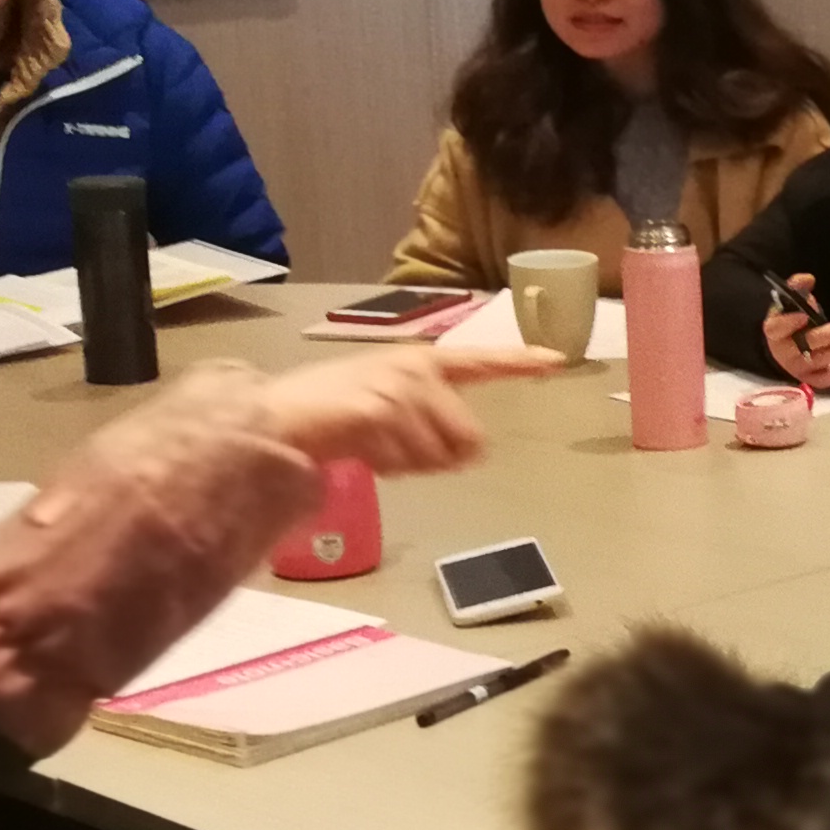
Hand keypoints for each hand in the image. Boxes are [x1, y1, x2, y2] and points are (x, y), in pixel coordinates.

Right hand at [264, 349, 502, 471]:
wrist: (273, 417)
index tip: (557, 361)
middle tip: (388, 445)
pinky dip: (386, 468)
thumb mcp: (388, 408)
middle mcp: (416, 369)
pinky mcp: (381, 411)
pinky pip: (409, 463)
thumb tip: (472, 454)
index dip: (520, 362)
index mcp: (420, 363)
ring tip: (366, 442)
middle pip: (468, 440)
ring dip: (406, 464)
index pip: (479, 361)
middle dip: (435, 456)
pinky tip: (357, 448)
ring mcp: (399, 389)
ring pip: (438, 457)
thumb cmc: (329, 412)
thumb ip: (431, 421)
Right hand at [758, 273, 829, 387]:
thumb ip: (797, 288)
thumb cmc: (791, 320)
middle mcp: (783, 351)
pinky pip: (819, 382)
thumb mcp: (791, 301)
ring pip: (814, 363)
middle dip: (824, 338)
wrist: (785, 343)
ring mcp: (795, 367)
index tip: (804, 315)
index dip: (788, 323)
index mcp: (775, 330)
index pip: (776, 328)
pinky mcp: (807, 378)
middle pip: (801, 348)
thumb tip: (807, 279)